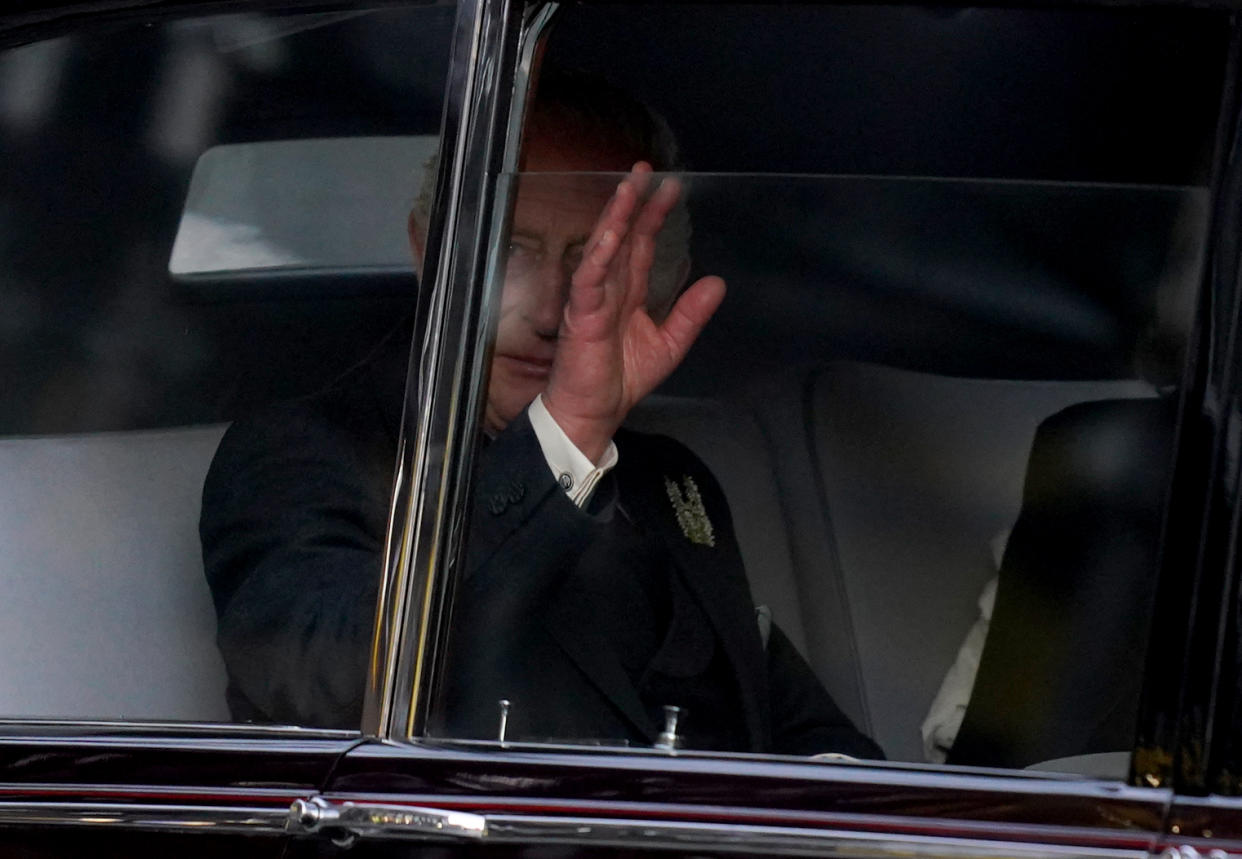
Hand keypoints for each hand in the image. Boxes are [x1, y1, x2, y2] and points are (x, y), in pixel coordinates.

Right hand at [541, 163, 725, 462]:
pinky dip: (599, 255)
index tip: (671, 189)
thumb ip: (690, 315)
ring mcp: (592, 298)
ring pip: (604, 248)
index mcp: (628, 294)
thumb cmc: (621, 380)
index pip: (642, 246)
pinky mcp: (580, 314)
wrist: (594, 412)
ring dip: (615, 217)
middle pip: (623, 237)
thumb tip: (716, 282)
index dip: (654, 217)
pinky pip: (589, 278)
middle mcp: (608, 288)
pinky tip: (611, 233)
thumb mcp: (669, 345)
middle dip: (633, 203)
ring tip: (628, 187)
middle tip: (646, 169)